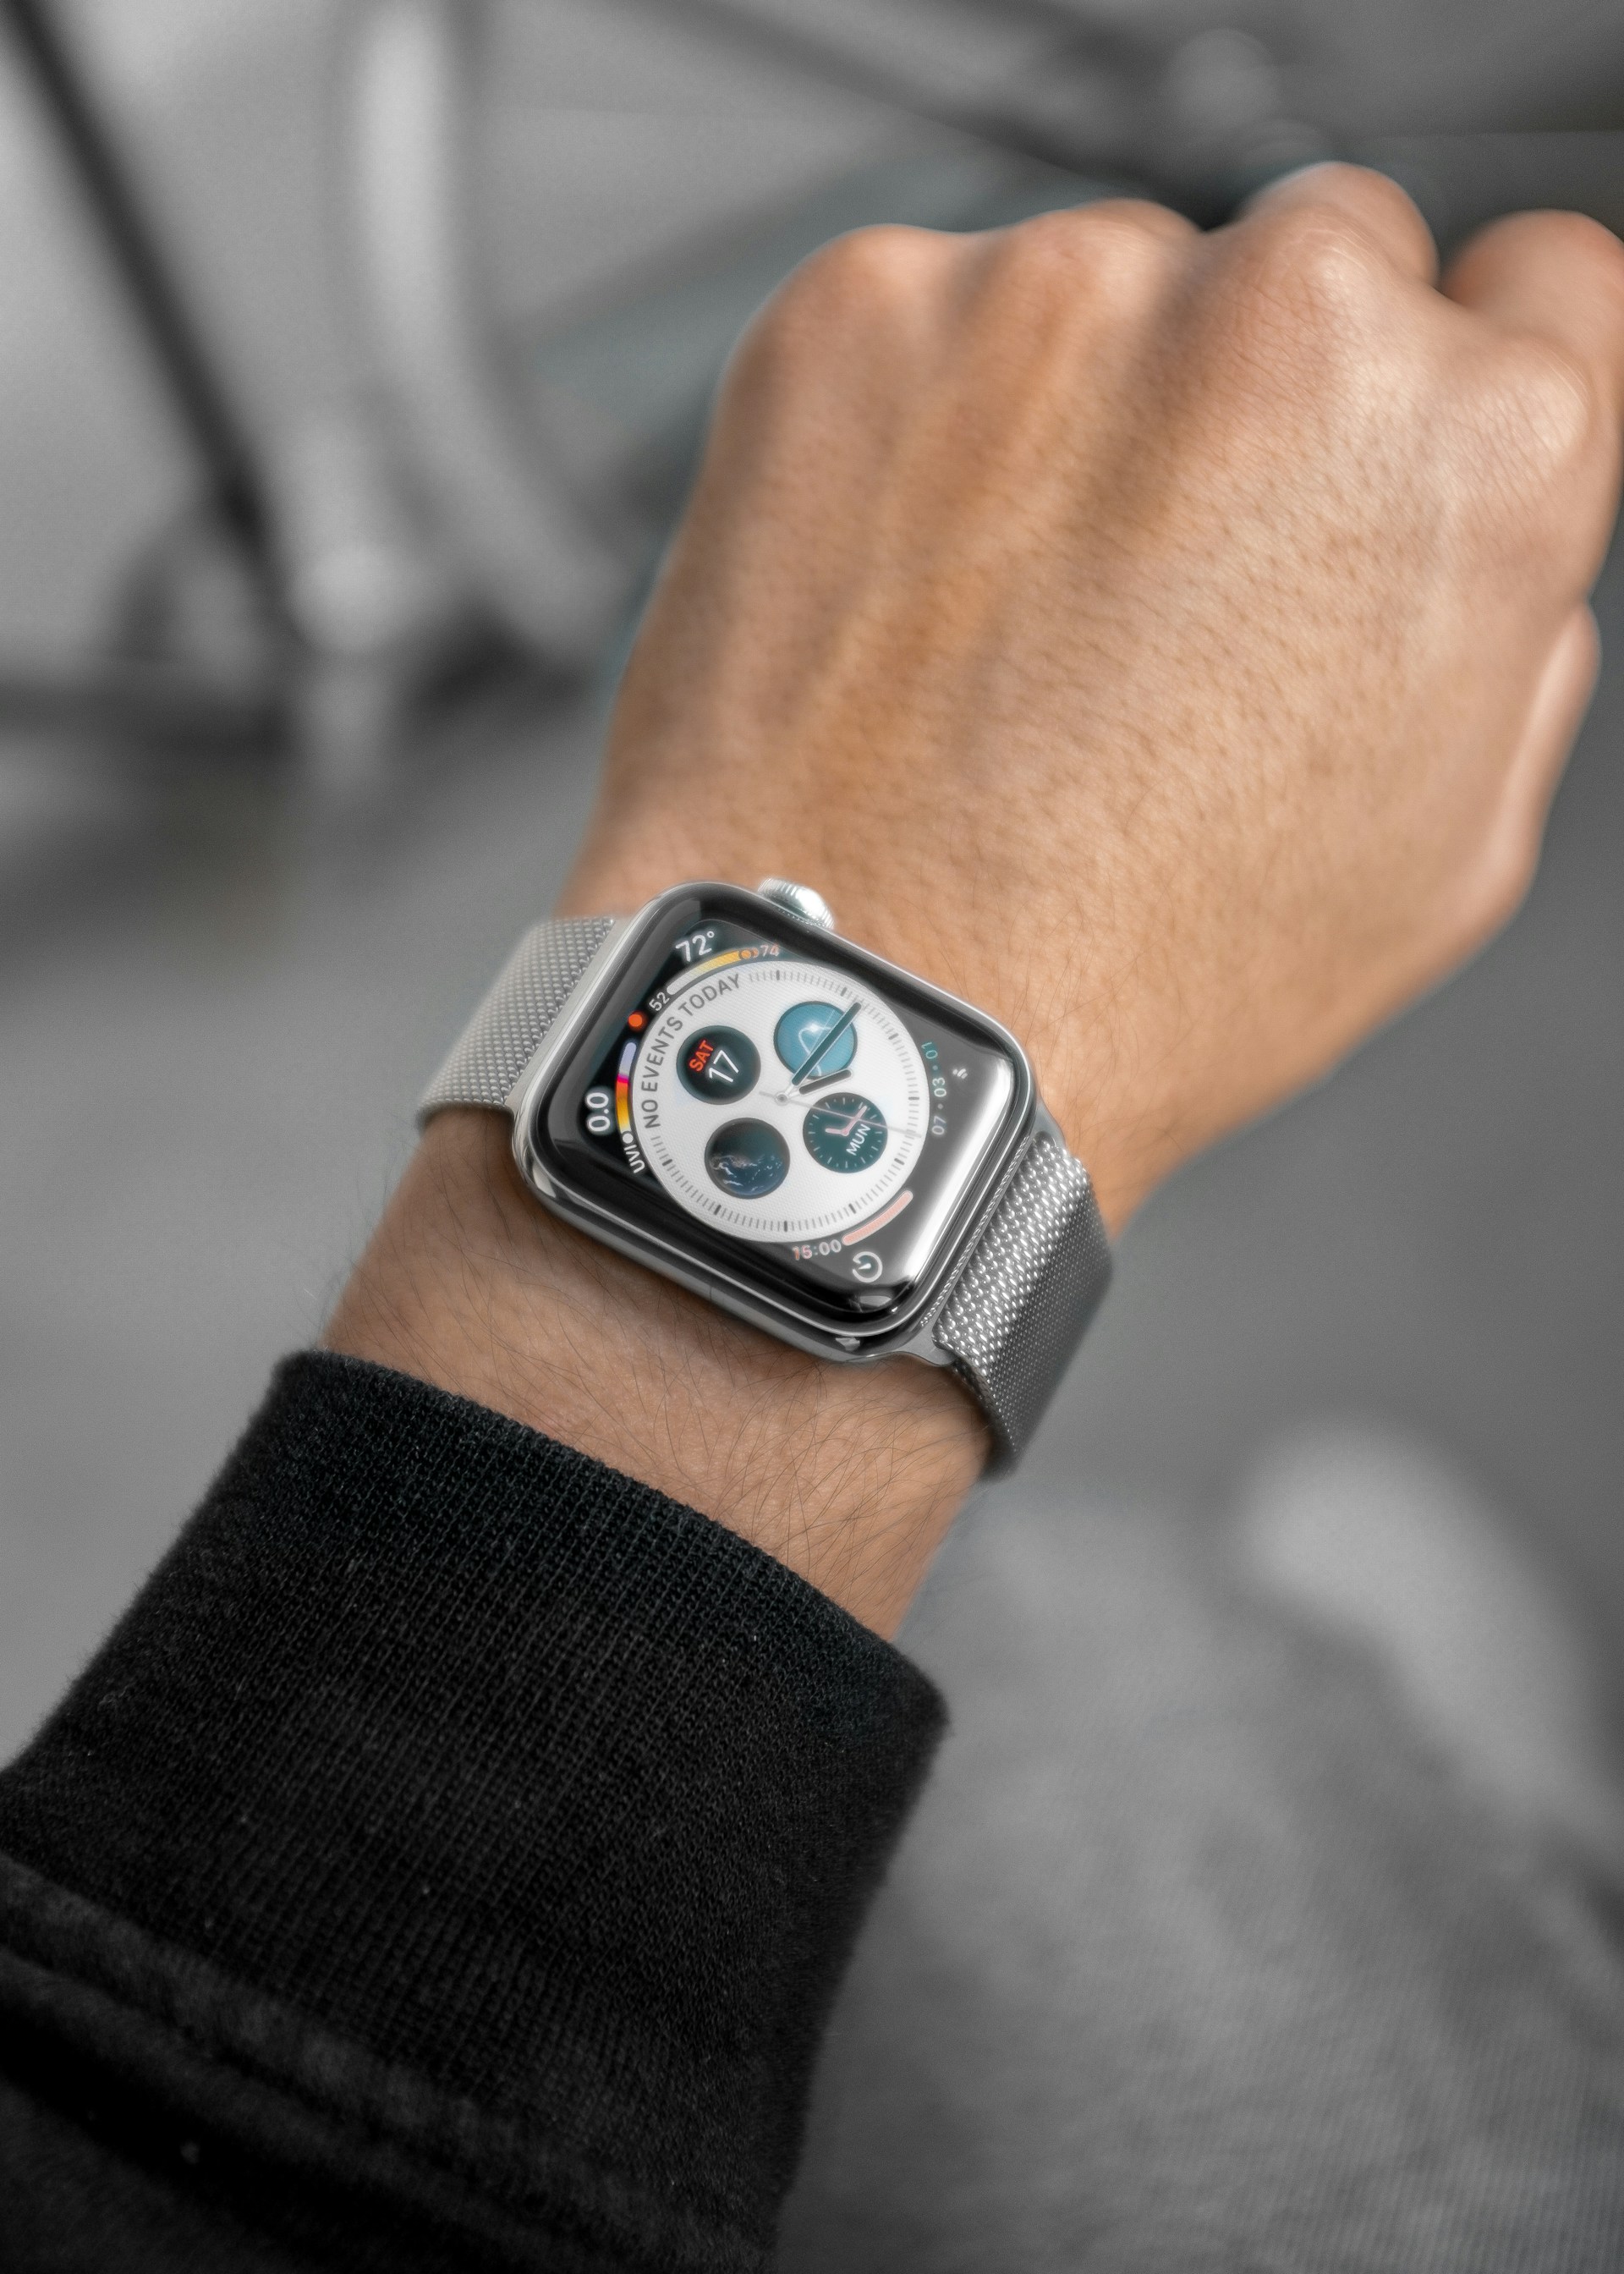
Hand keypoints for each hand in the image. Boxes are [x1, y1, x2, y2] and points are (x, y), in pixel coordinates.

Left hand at [564, 166, 1623, 1229]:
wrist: (852, 1022)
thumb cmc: (1132, 978)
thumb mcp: (1441, 856)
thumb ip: (1509, 631)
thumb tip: (1483, 529)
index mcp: (1475, 447)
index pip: (1538, 283)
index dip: (1460, 384)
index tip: (1374, 454)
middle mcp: (1283, 324)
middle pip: (1320, 262)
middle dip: (1264, 398)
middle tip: (1164, 591)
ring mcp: (1057, 300)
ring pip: (1110, 291)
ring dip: (1079, 414)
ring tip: (1008, 633)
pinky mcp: (862, 314)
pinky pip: (928, 325)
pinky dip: (914, 427)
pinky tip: (904, 597)